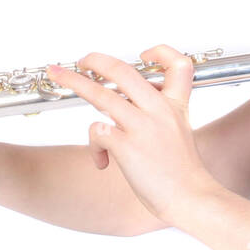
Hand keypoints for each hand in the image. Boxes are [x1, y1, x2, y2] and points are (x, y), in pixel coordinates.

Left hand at [47, 45, 219, 224]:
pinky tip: (103, 162)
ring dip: (74, 82)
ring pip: (100, 94)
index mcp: (175, 104)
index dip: (160, 52)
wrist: (190, 198)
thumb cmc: (181, 171)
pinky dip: (95, 146)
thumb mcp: (179, 131)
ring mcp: (142, 126)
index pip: (177, 63)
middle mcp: (159, 109)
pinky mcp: (127, 146)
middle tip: (82, 60)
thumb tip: (124, 101)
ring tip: (58, 76)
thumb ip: (159, 112)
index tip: (142, 54)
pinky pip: (97, 132)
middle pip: (123, 70)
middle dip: (96, 60)